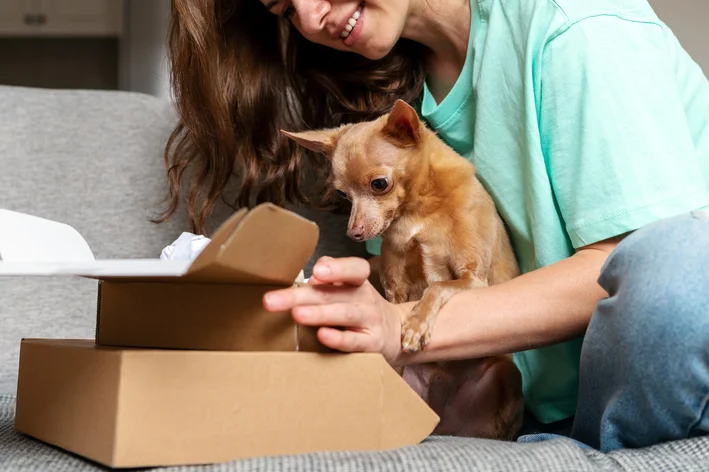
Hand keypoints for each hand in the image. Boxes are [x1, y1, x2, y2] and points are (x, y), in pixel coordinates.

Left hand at [262, 256, 404, 364]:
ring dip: (319, 314)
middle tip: (271, 300)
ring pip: (344, 315)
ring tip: (296, 315)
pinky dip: (339, 339)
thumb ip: (328, 280)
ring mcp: (370, 321)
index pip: (355, 269)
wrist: (395, 334)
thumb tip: (310, 279)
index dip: (337, 268)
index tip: (316, 271)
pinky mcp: (372, 344)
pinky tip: (322, 336)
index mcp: (357, 282)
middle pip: (334, 294)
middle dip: (301, 296)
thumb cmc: (360, 308)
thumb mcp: (349, 289)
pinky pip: (355, 341)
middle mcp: (364, 298)